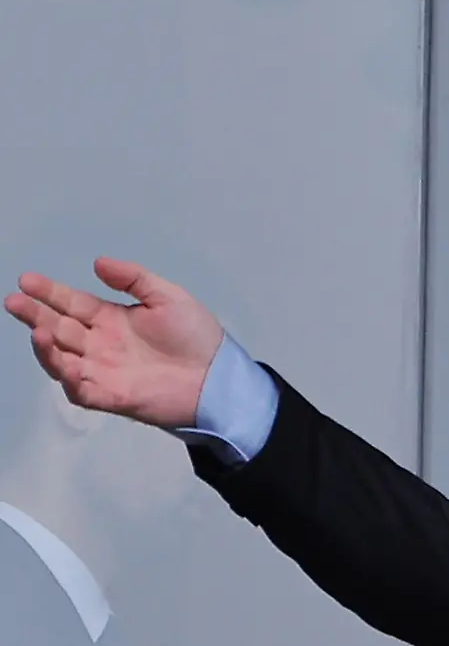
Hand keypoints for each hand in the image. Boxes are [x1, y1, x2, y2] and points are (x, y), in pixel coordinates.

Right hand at [4, 257, 223, 427]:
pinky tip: (65, 363)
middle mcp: (101, 344)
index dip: (50, 292)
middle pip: (59, 328)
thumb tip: (99, 263)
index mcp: (112, 319)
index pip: (72, 303)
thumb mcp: (168, 297)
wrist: (217, 376)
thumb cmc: (196, 336)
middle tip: (14, 301)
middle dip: (35, 315)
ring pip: (61, 359)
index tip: (26, 279)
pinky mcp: (111, 395)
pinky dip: (68, 378)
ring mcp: (103, 371)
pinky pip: (80, 390)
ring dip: (46, 347)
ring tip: (37, 330)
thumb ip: (134, 279)